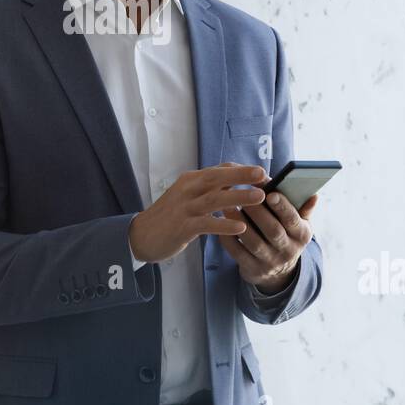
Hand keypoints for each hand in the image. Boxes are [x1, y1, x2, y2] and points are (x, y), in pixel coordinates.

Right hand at [129, 163, 265, 262]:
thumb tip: (236, 179)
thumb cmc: (170, 215)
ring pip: (213, 199)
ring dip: (238, 196)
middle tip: (263, 175)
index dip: (242, 170)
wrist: (141, 235)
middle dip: (241, 175)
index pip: (219, 169)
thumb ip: (209, 188)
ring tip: (259, 197)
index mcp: (191, 180)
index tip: (262, 173)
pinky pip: (206, 224)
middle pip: (216, 178)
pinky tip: (240, 227)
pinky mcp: (182, 227)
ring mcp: (184, 208)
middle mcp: (187, 190)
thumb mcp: (188, 196)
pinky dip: (223, 224)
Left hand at [221, 189, 316, 293]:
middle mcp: (288, 250)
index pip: (293, 220)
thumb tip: (313, 194)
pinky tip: (221, 222)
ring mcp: (270, 262)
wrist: (278, 271)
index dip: (282, 207)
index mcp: (302, 235)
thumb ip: (303, 208)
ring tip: (229, 205)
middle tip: (245, 195)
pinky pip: (238, 253)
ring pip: (254, 242)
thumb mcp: (299, 224)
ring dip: (240, 223)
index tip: (270, 193)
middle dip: (259, 213)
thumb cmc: (287, 235)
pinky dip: (228, 237)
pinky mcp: (252, 269)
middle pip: (273, 231)